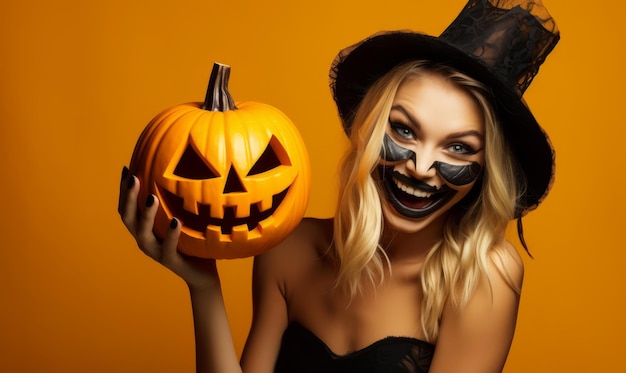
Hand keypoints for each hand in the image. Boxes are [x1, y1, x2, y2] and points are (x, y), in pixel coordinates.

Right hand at [118, 166, 218, 289]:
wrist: (202, 274)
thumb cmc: (192, 241)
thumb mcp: (183, 217)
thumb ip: (176, 200)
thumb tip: (180, 169)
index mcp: (145, 228)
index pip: (127, 208)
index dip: (124, 190)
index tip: (126, 169)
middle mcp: (145, 240)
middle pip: (128, 218)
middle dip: (128, 197)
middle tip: (133, 177)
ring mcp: (156, 252)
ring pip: (143, 234)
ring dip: (146, 215)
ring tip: (152, 198)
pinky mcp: (171, 262)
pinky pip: (168, 248)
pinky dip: (171, 234)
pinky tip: (176, 221)